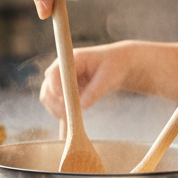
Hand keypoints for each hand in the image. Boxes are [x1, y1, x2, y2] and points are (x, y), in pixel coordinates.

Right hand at [40, 40, 177, 118]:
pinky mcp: (69, 89)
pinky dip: (63, 113)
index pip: (52, 75)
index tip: (67, 108)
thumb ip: (95, 90)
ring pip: (50, 99)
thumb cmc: (122, 63)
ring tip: (73, 119)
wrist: (129, 61)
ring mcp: (66, 78)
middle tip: (70, 118)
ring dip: (59, 111)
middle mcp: (65, 67)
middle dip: (56, 105)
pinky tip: (74, 119)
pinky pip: (58, 104)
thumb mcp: (112, 75)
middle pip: (47, 89)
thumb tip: (80, 107)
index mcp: (72, 58)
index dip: (55, 94)